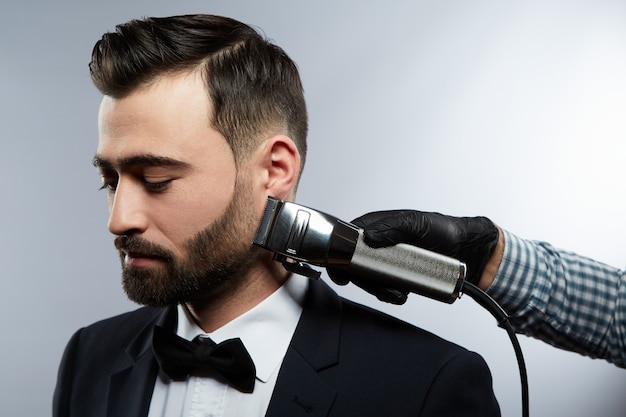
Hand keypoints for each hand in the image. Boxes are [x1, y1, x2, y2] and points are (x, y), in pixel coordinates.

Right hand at [327, 210, 498, 302]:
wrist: (466, 251)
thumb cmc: (442, 230)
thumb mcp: (415, 223)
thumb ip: (391, 227)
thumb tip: (367, 236)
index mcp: (378, 227)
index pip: (347, 239)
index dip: (338, 256)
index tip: (341, 272)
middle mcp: (379, 245)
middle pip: (355, 265)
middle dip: (364, 280)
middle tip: (380, 286)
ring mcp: (387, 262)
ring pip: (368, 280)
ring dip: (379, 290)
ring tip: (398, 292)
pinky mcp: (398, 276)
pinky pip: (384, 289)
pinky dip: (390, 294)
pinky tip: (401, 294)